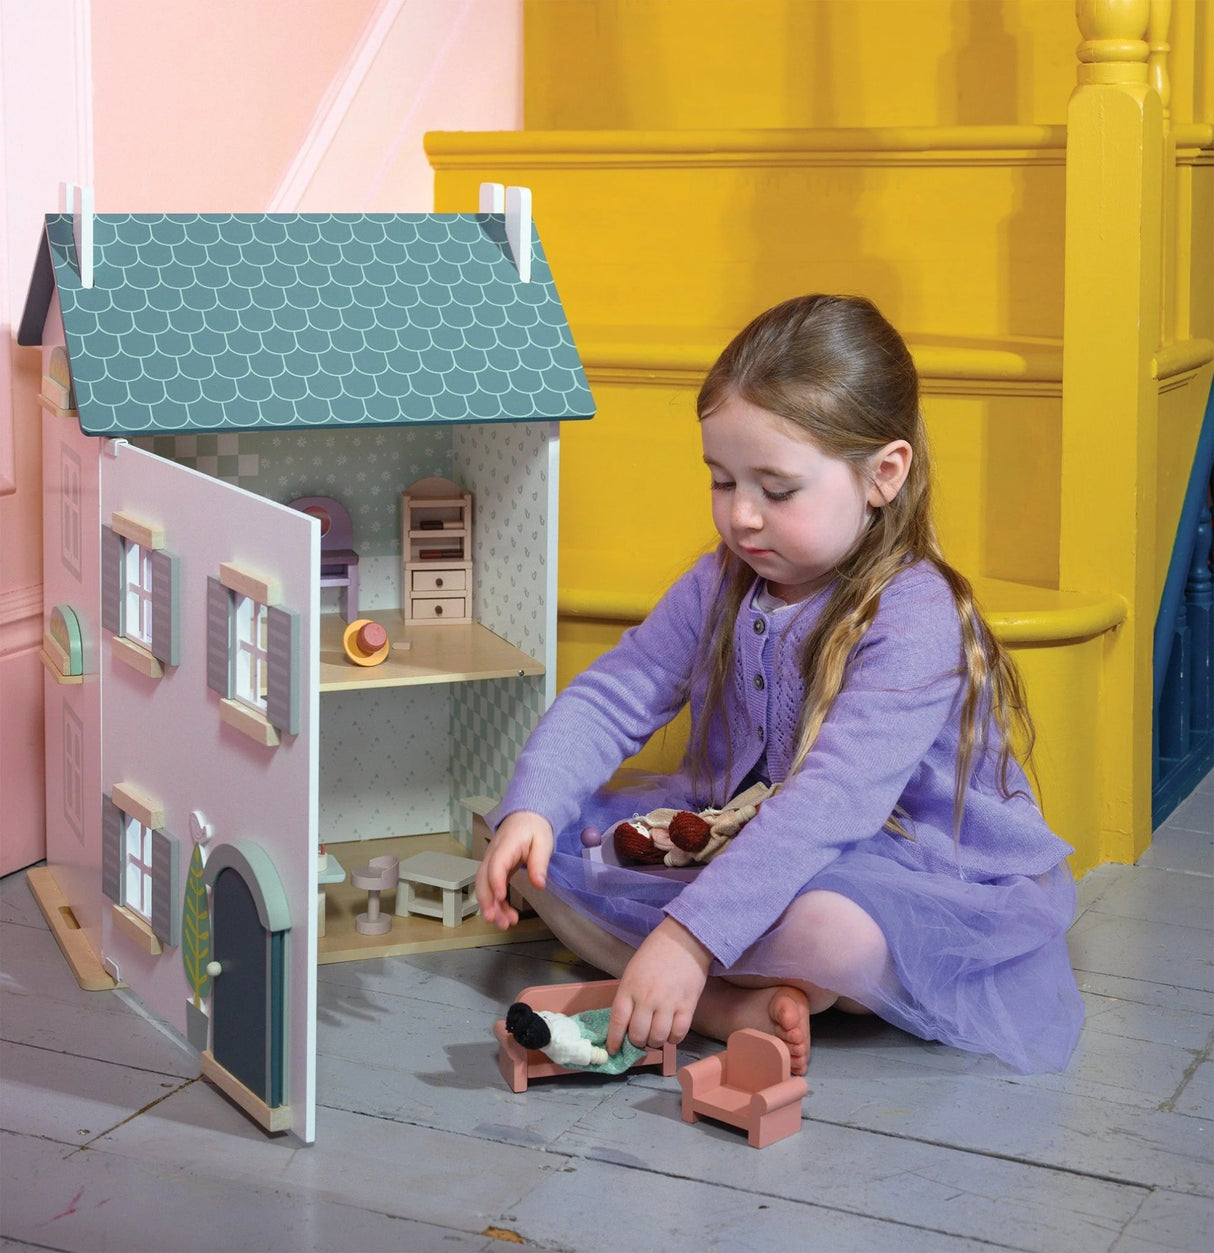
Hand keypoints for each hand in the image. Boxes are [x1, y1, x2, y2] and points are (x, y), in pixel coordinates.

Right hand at [475, 810, 552, 929]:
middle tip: (495, 919)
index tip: (501, 897)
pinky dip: (497, 903)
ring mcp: (492, 862)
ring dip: (492, 906)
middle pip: (483, 878)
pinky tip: (507, 914)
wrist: (527, 816)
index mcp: (506, 845)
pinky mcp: (495, 869)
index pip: (496, 864)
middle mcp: (493, 854)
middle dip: (487, 901)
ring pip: (484, 886)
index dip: (495, 881)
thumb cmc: (534, 827)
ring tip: (504, 924)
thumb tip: (539, 884)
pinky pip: (491, 887)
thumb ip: (539, 863)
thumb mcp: (543, 842)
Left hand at [607, 917, 711, 1054]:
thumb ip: (629, 995)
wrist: (684, 939)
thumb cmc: (655, 953)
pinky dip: (674, 1038)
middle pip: (638, 1035)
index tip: (614, 1050)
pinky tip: (671, 1032)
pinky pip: (679, 1033)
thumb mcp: (633, 971)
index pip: (618, 1021)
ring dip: (655, 1042)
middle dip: (637, 1042)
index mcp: (629, 988)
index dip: (614, 1040)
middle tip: (640, 1039)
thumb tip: (627, 1022)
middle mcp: (647, 998)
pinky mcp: (688, 1005)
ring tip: (656, 1035)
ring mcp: (668, 1003)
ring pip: (658, 1038)